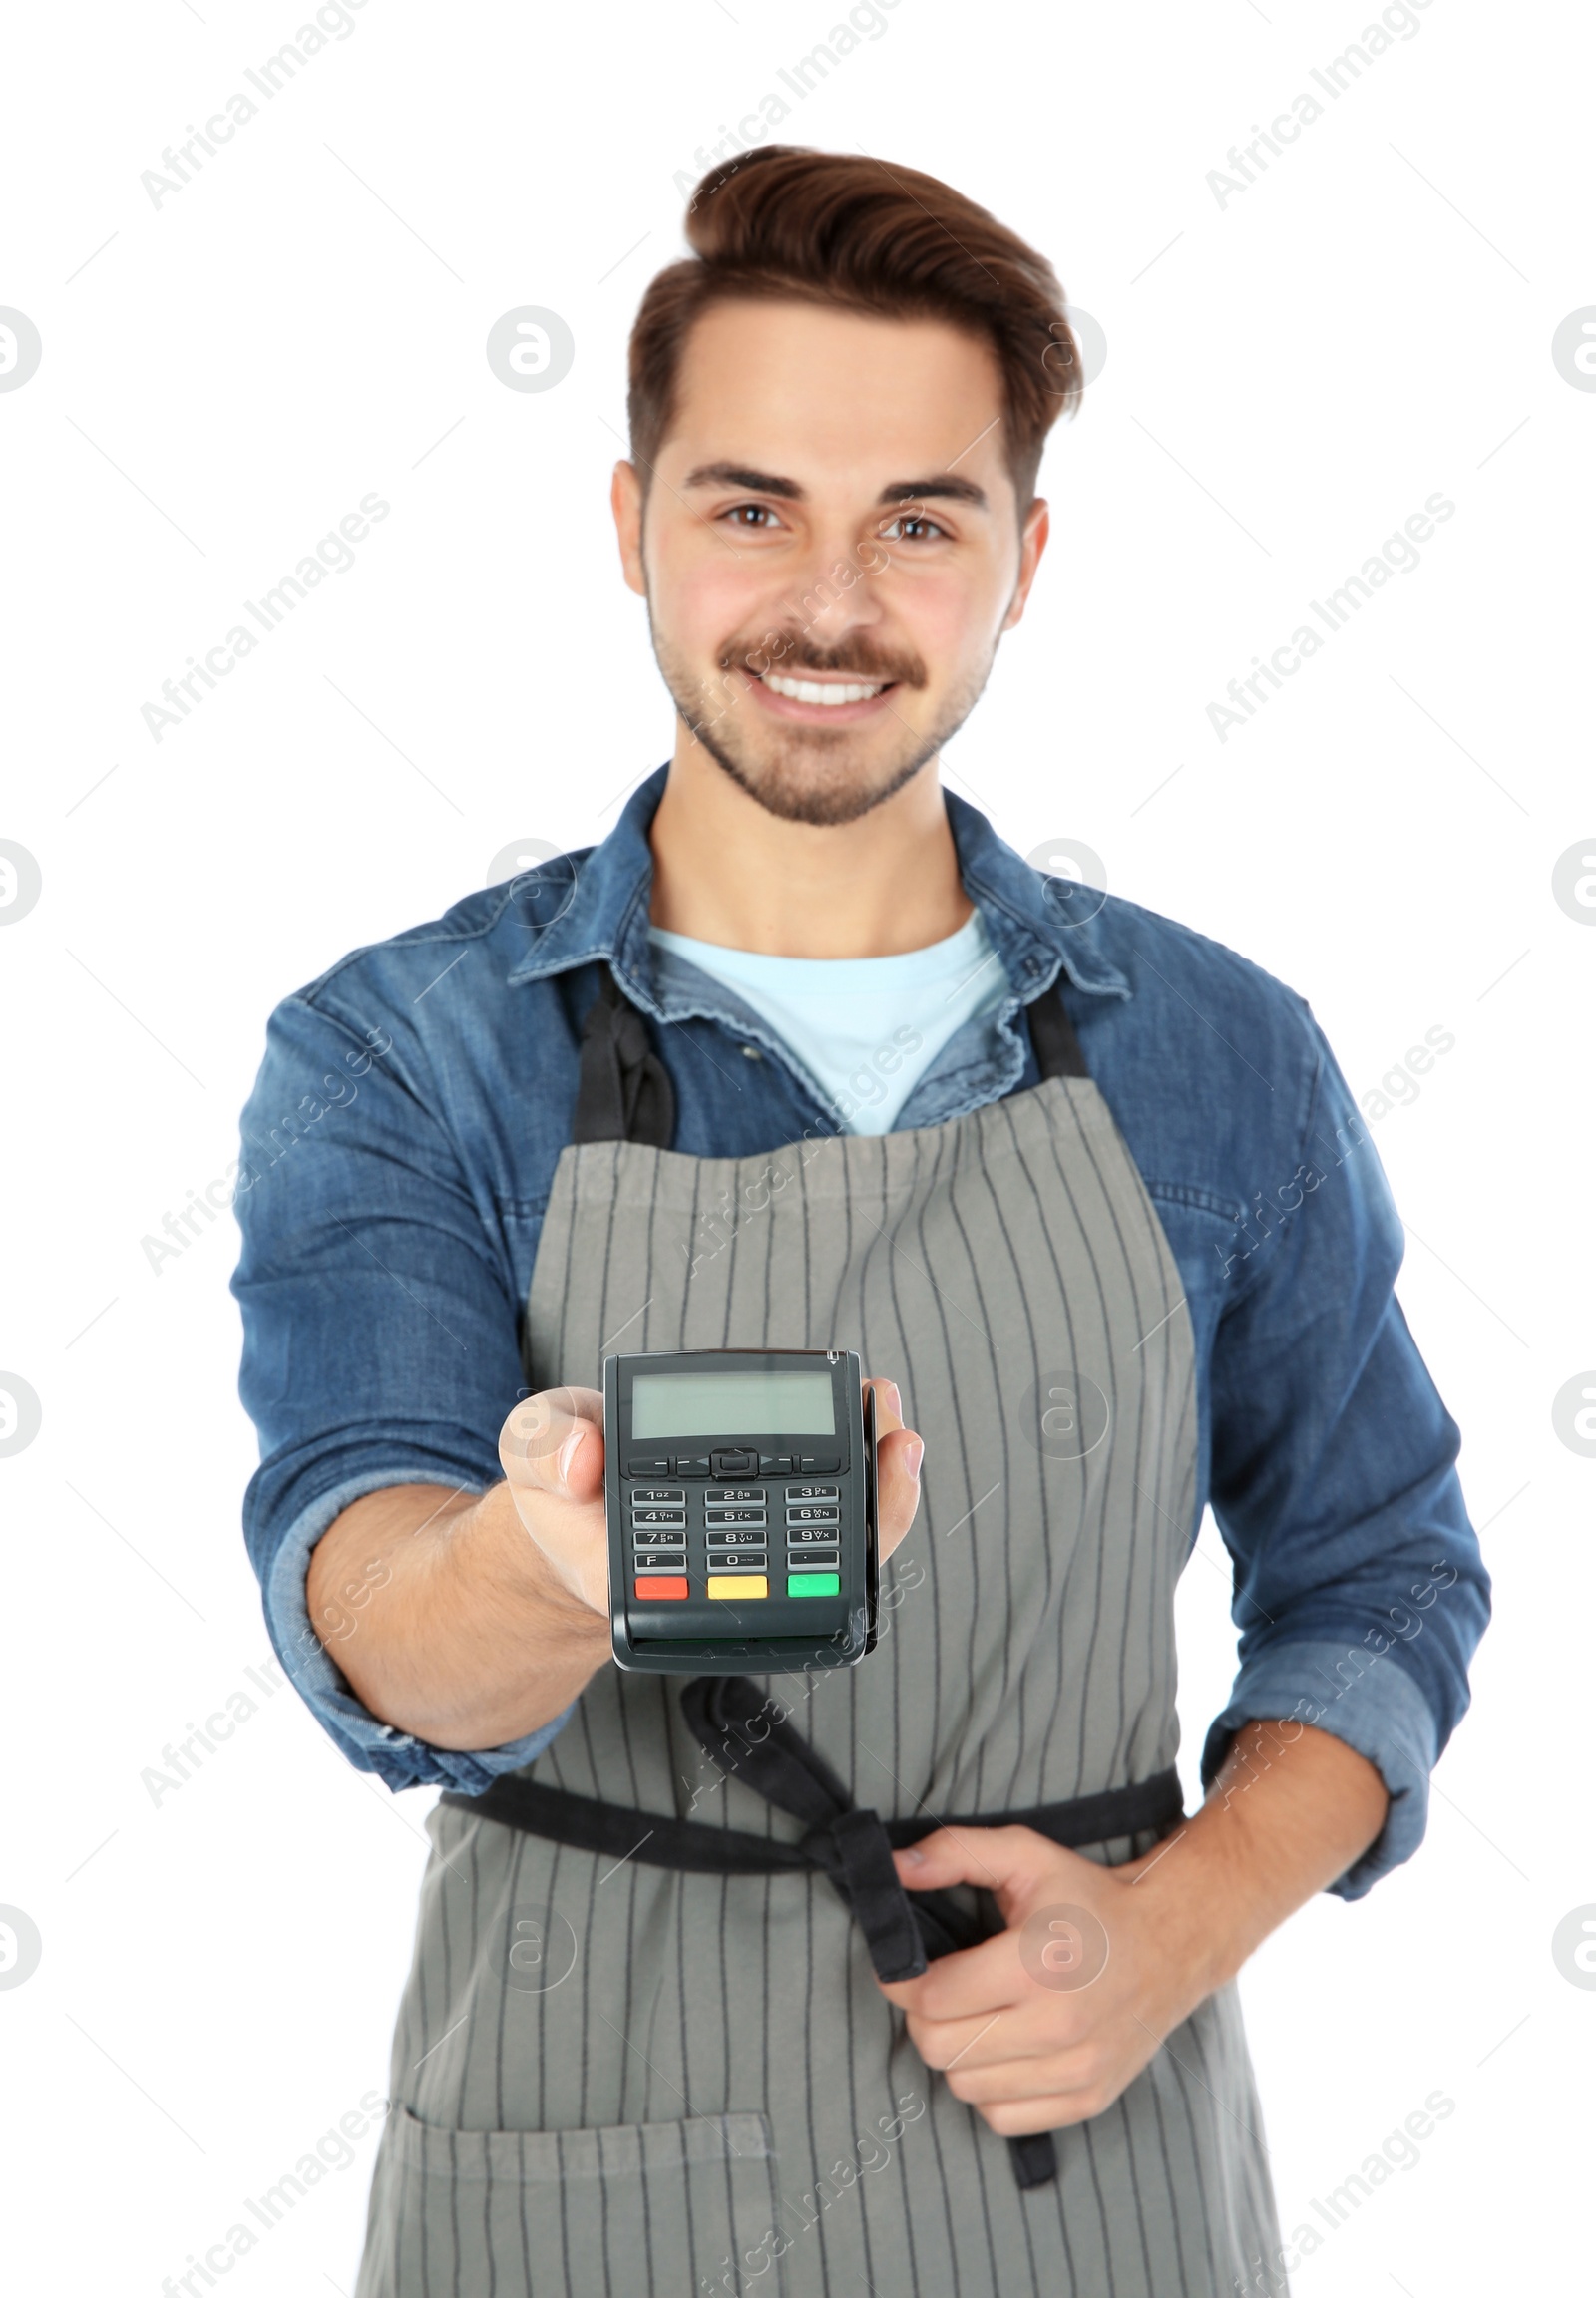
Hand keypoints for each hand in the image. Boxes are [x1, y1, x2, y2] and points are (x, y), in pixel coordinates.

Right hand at [496, 1375, 924, 1620]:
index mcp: (667, 1578)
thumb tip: (584, 1456)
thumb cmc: (559, 1490)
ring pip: (838, 1533)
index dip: (799, 1538)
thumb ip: (546, 1451)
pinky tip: (879, 1418)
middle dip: (869, 1500)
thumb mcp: (533, 1456)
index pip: (752, 1573)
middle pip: (820, 1557)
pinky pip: (831, 1501)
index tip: (828, 1488)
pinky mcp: (772, 1511)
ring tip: (894, 1418)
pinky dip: (864, 1466)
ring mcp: (757, 1546)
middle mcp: (728, 1573)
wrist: (570, 1507)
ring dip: (878, 1479)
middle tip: (894, 1438)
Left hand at [878, 1823, 1214, 2136]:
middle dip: (925, 2016)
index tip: (907, 1967)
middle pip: (940, 2048)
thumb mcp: (1025, 1855)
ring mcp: (1077, 2069)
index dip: (903, 1979)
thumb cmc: (1089, 1897)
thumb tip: (890, 1870)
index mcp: (1038, 1962)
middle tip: (942, 1989)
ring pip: (964, 2087)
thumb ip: (953, 1853)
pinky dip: (989, 2088)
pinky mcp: (1088, 2099)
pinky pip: (1001, 2118)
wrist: (1172, 1940)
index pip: (933, 1998)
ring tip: (978, 2014)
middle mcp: (1059, 2025)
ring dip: (957, 2052)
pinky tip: (1005, 2048)